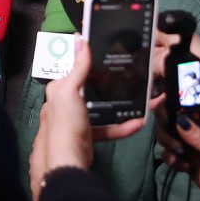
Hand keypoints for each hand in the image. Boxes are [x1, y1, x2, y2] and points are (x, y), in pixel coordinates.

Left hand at [29, 36, 145, 200]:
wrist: (68, 161)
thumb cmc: (66, 122)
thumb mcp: (70, 90)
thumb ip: (78, 67)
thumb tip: (80, 39)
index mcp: (59, 90)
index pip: (75, 72)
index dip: (90, 64)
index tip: (110, 57)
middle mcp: (66, 103)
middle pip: (91, 90)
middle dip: (110, 85)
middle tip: (130, 77)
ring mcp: (78, 120)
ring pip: (102, 109)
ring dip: (120, 106)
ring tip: (140, 100)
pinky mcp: (89, 136)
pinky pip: (107, 128)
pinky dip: (122, 126)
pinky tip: (138, 123)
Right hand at [153, 92, 199, 196]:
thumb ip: (198, 136)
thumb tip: (179, 120)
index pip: (196, 97)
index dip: (180, 93)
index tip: (163, 98)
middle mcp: (199, 126)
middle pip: (174, 112)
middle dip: (165, 121)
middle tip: (166, 130)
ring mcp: (190, 140)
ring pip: (167, 132)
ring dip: (168, 142)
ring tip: (179, 154)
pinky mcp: (184, 155)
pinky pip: (169, 151)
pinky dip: (172, 159)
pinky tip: (184, 167)